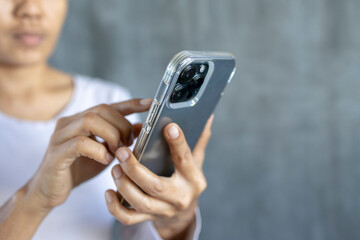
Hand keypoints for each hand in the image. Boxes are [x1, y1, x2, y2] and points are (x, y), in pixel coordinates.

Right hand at [24, 98, 151, 210]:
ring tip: (118, 151)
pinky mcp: (57, 152)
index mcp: (82, 120)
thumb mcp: (105, 152)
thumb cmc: (78, 169)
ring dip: (111, 135)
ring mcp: (61, 135)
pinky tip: (106, 160)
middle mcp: (70, 122)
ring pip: (90, 120)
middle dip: (122, 124)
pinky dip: (98, 150)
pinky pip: (80, 143)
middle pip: (102, 109)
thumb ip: (120, 139)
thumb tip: (140, 127)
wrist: (49, 190)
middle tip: (129, 143)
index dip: (132, 104)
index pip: (111, 106)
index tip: (151, 103)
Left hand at [105, 115, 213, 239]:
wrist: (183, 213)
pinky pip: (129, 218)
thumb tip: (207, 116)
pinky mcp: (149, 219)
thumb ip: (199, 139)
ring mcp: (164, 210)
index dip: (178, 143)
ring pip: (140, 202)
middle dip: (135, 169)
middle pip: (156, 186)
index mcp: (193, 179)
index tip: (169, 126)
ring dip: (124, 185)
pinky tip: (108, 192)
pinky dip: (115, 208)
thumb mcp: (196, 161)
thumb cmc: (187, 180)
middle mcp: (180, 197)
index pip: (185, 159)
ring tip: (115, 168)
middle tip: (121, 152)